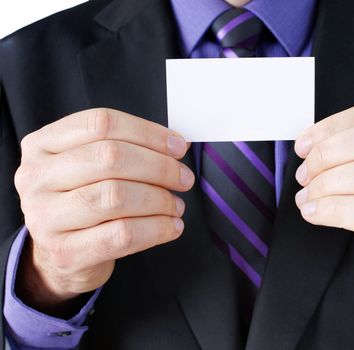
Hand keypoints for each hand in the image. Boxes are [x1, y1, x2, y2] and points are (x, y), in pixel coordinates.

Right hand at [14, 109, 194, 314]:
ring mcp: (45, 217)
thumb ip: (125, 149)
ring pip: (117, 196)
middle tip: (184, 178)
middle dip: (159, 167)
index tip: (177, 146)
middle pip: (110, 157)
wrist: (60, 256)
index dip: (148, 132)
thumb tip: (175, 144)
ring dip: (160, 199)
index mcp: (43, 145)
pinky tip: (171, 226)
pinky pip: (122, 234)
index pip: (101, 123)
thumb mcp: (90, 168)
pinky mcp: (65, 252)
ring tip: (176, 205)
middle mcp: (36, 177)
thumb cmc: (83, 203)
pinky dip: (157, 228)